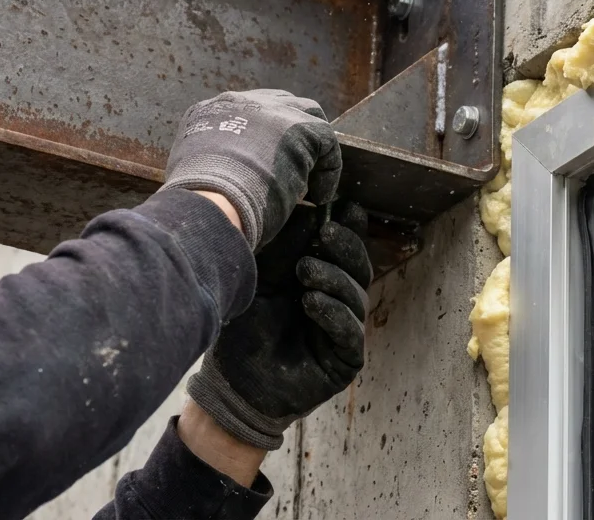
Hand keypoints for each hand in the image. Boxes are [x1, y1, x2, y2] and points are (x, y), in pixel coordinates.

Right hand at [162, 90, 340, 249]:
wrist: (211, 199)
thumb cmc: (201, 199)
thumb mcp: (198, 173)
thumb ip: (217, 166)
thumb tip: (238, 182)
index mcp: (210, 112)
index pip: (244, 113)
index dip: (260, 138)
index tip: (266, 164)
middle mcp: (241, 102)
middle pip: (277, 104)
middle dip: (289, 131)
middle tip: (295, 163)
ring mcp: (272, 110)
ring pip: (306, 114)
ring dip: (311, 142)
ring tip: (312, 175)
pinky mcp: (300, 126)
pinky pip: (326, 141)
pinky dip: (327, 169)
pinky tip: (319, 195)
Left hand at [186, 203, 371, 449]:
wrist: (233, 387)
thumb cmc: (244, 330)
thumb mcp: (261, 279)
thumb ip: (284, 249)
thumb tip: (310, 212)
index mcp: (323, 278)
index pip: (346, 248)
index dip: (349, 228)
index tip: (340, 207)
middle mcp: (340, 301)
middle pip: (359, 267)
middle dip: (346, 247)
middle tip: (325, 233)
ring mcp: (345, 331)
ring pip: (356, 295)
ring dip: (334, 278)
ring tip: (305, 270)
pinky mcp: (346, 360)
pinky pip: (350, 331)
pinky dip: (333, 312)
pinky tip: (311, 302)